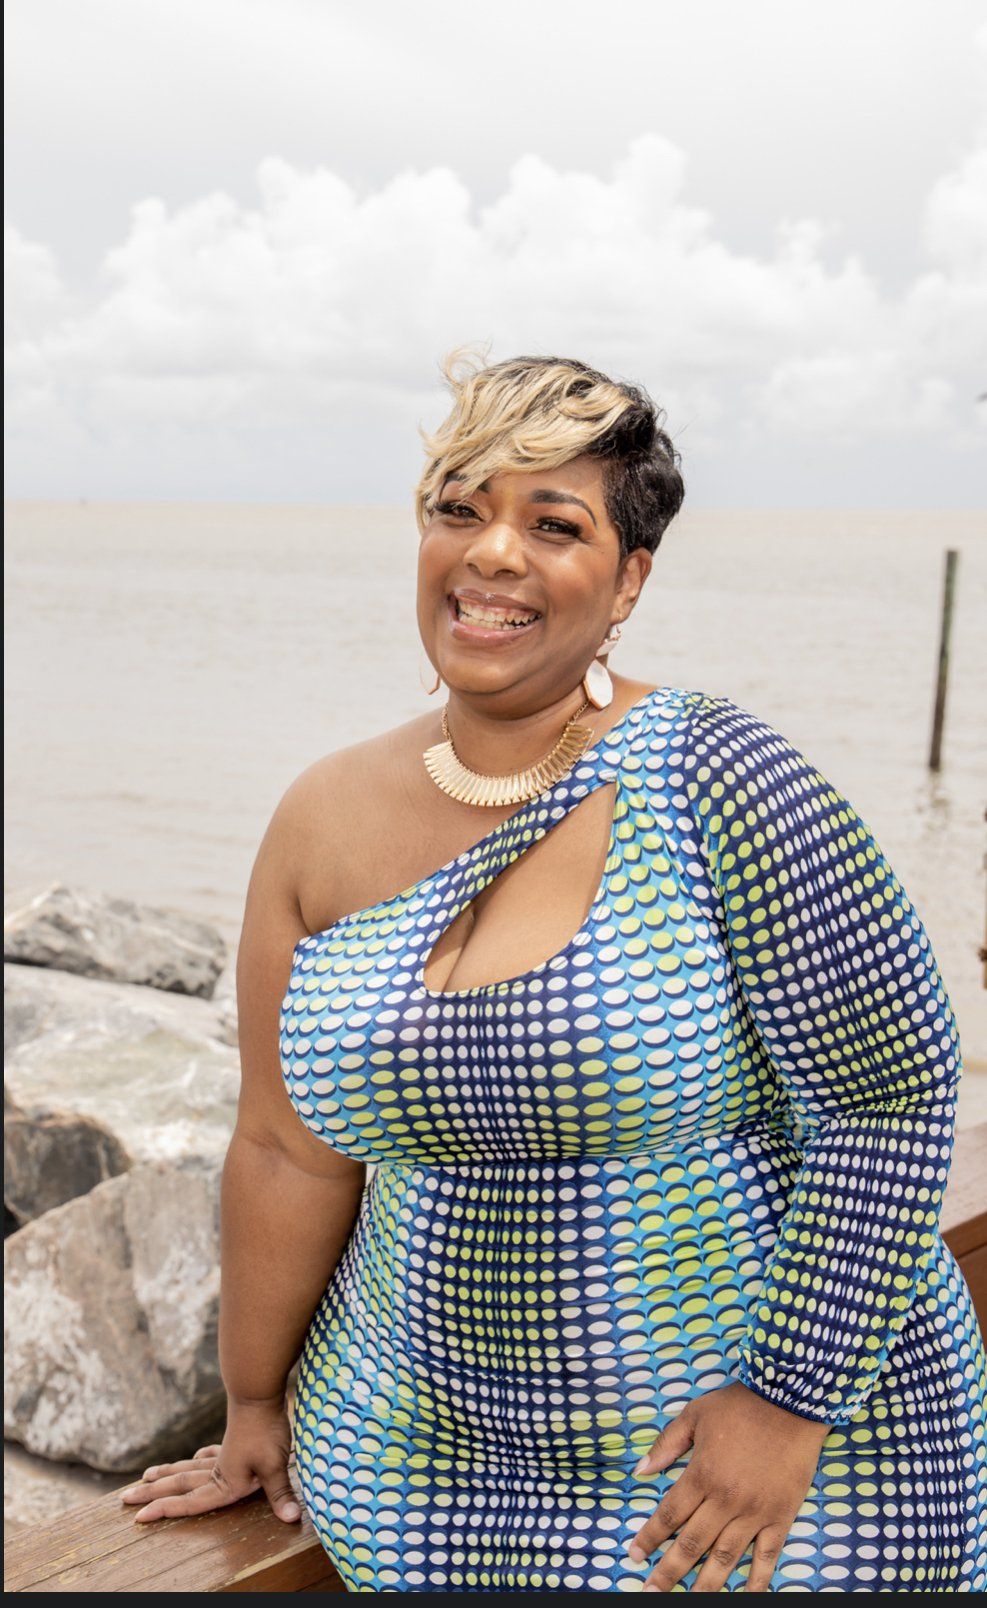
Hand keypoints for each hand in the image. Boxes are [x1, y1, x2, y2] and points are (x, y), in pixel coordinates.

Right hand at [120, 1397, 299, 1524]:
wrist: (260, 1391)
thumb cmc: (266, 1429)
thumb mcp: (275, 1465)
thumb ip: (280, 1494)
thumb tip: (292, 1518)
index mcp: (224, 1481)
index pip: (190, 1502)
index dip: (166, 1510)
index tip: (140, 1517)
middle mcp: (217, 1469)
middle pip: (180, 1484)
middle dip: (153, 1493)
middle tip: (124, 1499)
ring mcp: (223, 1452)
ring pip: (188, 1468)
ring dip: (168, 1475)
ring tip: (146, 1476)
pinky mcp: (232, 1439)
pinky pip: (210, 1454)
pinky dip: (200, 1458)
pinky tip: (195, 1458)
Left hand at [627, 1382, 829, 1592]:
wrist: (790, 1401)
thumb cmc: (739, 1405)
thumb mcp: (695, 1414)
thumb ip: (667, 1444)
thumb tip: (640, 1470)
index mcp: (702, 1474)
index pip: (669, 1515)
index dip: (650, 1538)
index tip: (635, 1555)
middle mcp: (726, 1499)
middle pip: (692, 1543)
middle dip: (669, 1571)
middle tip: (652, 1590)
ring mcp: (755, 1511)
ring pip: (726, 1557)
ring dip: (705, 1582)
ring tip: (688, 1599)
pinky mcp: (781, 1516)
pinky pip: (767, 1555)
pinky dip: (757, 1579)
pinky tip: (745, 1594)